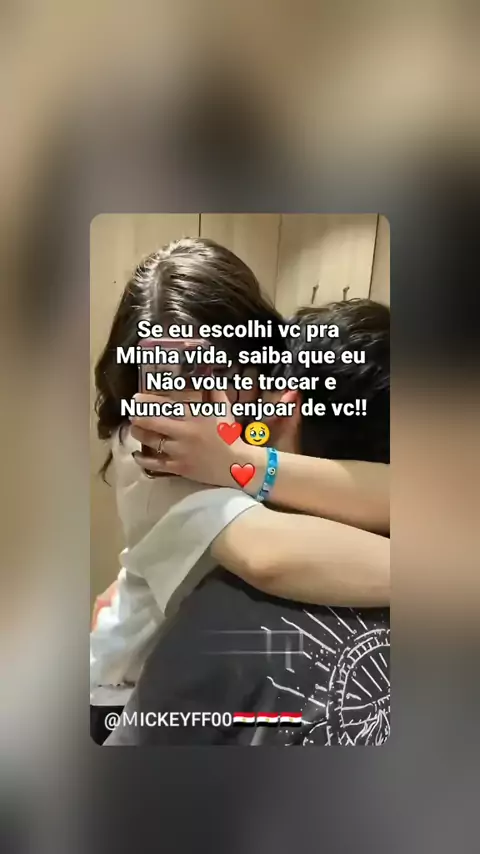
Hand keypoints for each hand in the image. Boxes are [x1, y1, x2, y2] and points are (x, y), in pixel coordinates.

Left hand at [130, 390, 262, 488]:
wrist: (235, 464)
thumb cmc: (228, 434)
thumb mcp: (224, 409)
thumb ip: (214, 392)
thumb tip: (207, 376)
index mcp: (194, 416)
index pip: (166, 405)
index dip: (148, 400)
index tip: (136, 398)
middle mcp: (184, 433)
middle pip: (152, 422)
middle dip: (137, 416)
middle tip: (131, 413)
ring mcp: (179, 451)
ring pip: (151, 442)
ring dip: (138, 434)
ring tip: (134, 430)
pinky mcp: (178, 467)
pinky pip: (155, 464)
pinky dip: (143, 459)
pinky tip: (136, 455)